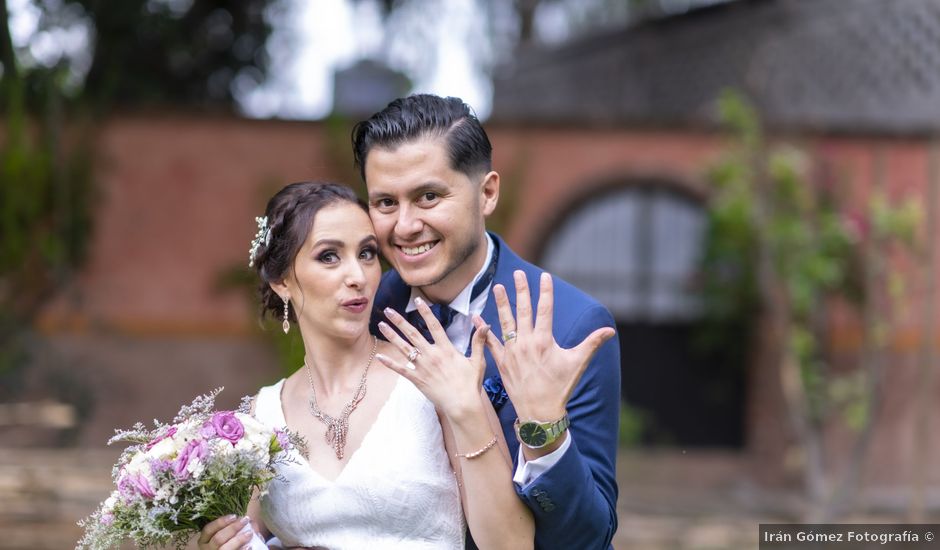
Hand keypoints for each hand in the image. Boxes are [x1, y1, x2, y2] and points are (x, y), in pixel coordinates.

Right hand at [197, 515, 254, 549]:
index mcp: (204, 540)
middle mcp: (207, 549)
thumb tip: (249, 521)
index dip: (220, 522)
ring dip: (238, 540)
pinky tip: (249, 546)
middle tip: (245, 521)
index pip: (208, 529)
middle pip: (218, 538)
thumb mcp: (225, 534)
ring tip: (249, 533)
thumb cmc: (227, 542)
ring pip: (224, 548)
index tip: (234, 516)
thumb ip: (231, 527)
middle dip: (232, 528)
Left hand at [375, 298, 491, 420]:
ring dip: (392, 336)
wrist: (461, 404)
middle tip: (388, 310)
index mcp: (446, 349)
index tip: (418, 301)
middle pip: (413, 334)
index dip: (426, 312)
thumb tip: (484, 324)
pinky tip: (379, 356)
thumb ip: (479, 341)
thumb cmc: (470, 384)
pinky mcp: (417, 379)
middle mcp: (432, 355)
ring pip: (404, 348)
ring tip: (381, 325)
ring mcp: (423, 367)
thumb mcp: (477, 361)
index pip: (434, 325)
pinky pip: (400, 369)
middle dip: (400, 320)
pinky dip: (389, 363)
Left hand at [477, 271, 614, 421]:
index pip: (546, 310)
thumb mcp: (577, 364)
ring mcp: (512, 352)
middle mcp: (526, 343)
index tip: (544, 276)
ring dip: (501, 304)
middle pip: (524, 311)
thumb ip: (592, 343)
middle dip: (521, 290)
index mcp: (545, 341)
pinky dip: (483, 330)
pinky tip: (476, 318)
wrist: (540, 413)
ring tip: (498, 287)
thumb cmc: (560, 388)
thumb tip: (610, 330)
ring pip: (505, 323)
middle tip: (518, 273)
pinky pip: (490, 343)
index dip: (545, 292)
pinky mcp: (502, 362)